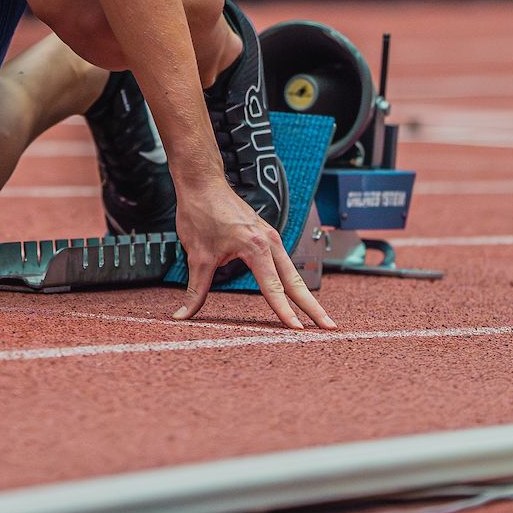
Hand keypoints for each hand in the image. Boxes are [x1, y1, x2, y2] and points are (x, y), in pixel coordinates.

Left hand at [172, 178, 336, 330]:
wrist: (202, 182)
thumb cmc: (201, 212)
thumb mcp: (197, 255)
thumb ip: (196, 290)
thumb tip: (183, 315)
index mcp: (255, 246)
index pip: (273, 288)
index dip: (285, 312)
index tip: (298, 330)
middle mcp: (269, 241)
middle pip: (295, 281)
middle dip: (312, 307)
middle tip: (330, 327)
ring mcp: (271, 237)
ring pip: (292, 272)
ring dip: (305, 295)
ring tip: (318, 316)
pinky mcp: (266, 235)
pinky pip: (284, 262)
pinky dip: (292, 281)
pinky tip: (296, 293)